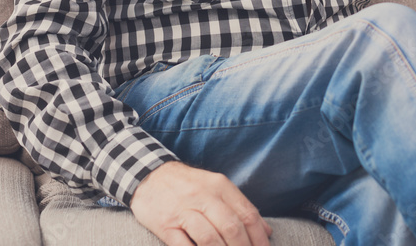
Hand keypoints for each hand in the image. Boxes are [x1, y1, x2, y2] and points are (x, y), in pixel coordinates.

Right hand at [129, 161, 272, 245]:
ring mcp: (183, 211)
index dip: (259, 238)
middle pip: (231, 228)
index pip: (247, 214)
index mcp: (220, 186)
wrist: (149, 175)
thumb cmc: (188, 185)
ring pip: (209, 239)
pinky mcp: (165, 225)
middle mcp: (203, 196)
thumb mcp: (216, 187)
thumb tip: (266, 231)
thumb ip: (240, 207)